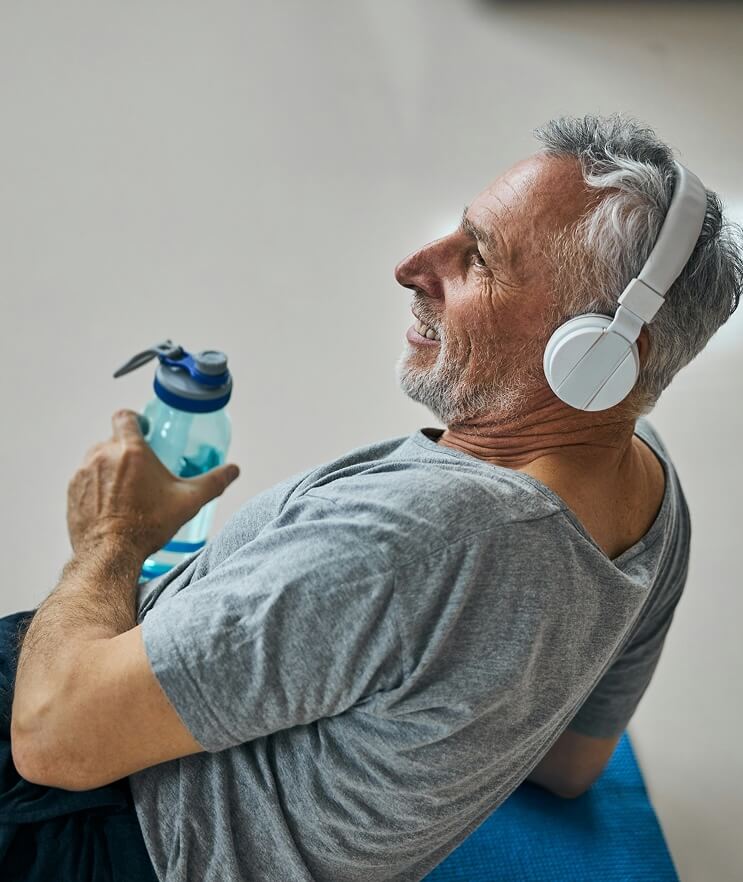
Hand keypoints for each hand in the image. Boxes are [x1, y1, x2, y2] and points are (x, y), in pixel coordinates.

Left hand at [66, 409, 239, 558]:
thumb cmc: (148, 525)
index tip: (144, 430)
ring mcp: (83, 473)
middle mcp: (102, 455)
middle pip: (113, 440)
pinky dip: (97, 486)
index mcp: (130, 450)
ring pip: (97, 459)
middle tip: (141, 469)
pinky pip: (85, 479)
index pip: (125, 417)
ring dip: (110, 468)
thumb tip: (234, 470)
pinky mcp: (73, 491)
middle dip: (127, 450)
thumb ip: (213, 482)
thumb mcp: (188, 501)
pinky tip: (111, 503)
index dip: (135, 420)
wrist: (111, 553)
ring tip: (126, 489)